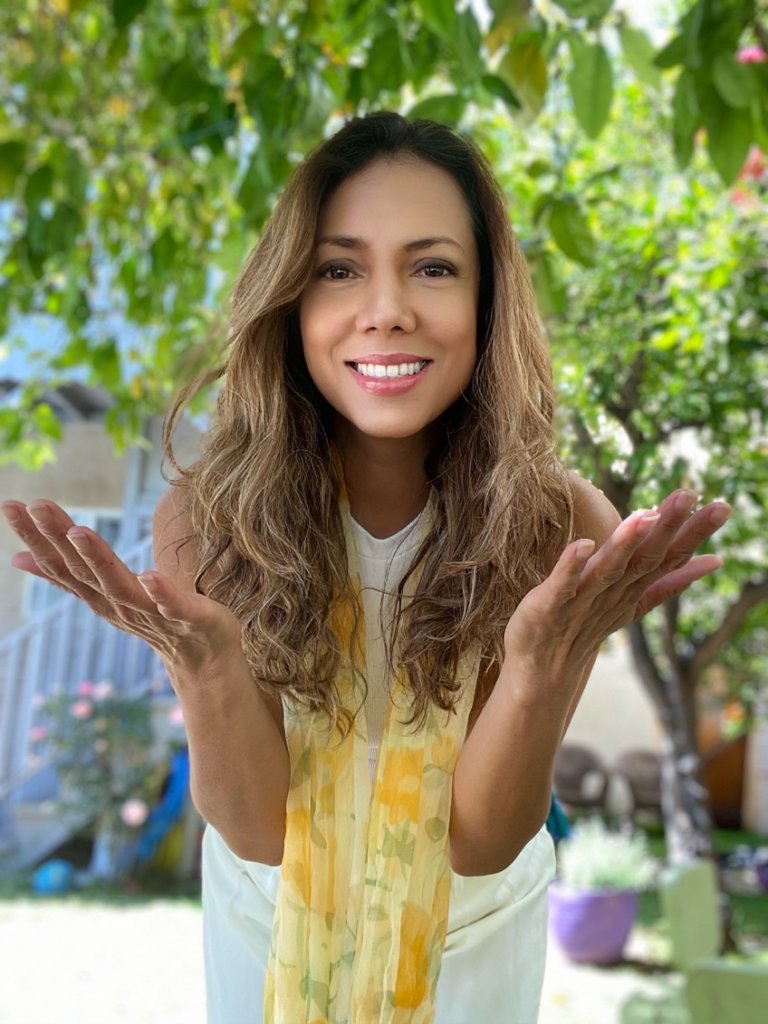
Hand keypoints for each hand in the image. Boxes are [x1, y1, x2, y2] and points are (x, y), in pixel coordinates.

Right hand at [1, 499, 242, 678]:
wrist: (203, 660)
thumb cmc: (154, 619)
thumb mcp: (104, 593)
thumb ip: (67, 576)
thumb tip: (17, 558)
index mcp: (99, 594)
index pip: (61, 564)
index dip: (35, 537)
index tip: (11, 506)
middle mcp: (118, 604)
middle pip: (82, 571)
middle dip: (58, 538)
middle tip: (36, 505)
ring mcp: (152, 613)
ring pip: (119, 585)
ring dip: (98, 559)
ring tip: (80, 532)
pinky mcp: (187, 617)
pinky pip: (172, 605)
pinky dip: (160, 592)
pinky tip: (150, 575)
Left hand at [502, 489, 729, 685]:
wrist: (543, 669)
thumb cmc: (586, 625)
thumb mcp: (634, 600)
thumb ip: (670, 581)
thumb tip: (714, 561)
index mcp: (633, 588)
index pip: (669, 557)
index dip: (694, 532)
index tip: (722, 505)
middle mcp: (613, 592)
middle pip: (646, 558)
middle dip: (668, 527)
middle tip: (689, 494)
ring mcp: (582, 600)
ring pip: (609, 569)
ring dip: (625, 543)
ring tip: (643, 516)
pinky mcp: (549, 605)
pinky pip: (562, 584)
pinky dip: (571, 565)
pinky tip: (583, 544)